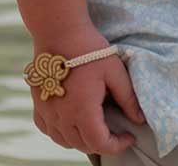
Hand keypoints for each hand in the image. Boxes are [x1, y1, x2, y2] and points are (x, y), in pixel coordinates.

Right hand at [31, 31, 146, 156]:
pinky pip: (47, 129)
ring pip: (63, 140)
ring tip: (97, 128)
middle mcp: (61, 116)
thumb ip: (128, 98)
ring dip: (81, 141)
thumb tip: (139, 119)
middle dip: (102, 144)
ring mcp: (46, 110)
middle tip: (116, 131)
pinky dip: (61, 133)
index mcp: (82, 110)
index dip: (117, 145)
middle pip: (82, 145)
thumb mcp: (115, 72)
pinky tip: (72, 123)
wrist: (59, 31)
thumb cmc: (90, 49)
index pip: (99, 144)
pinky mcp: (38, 103)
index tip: (128, 136)